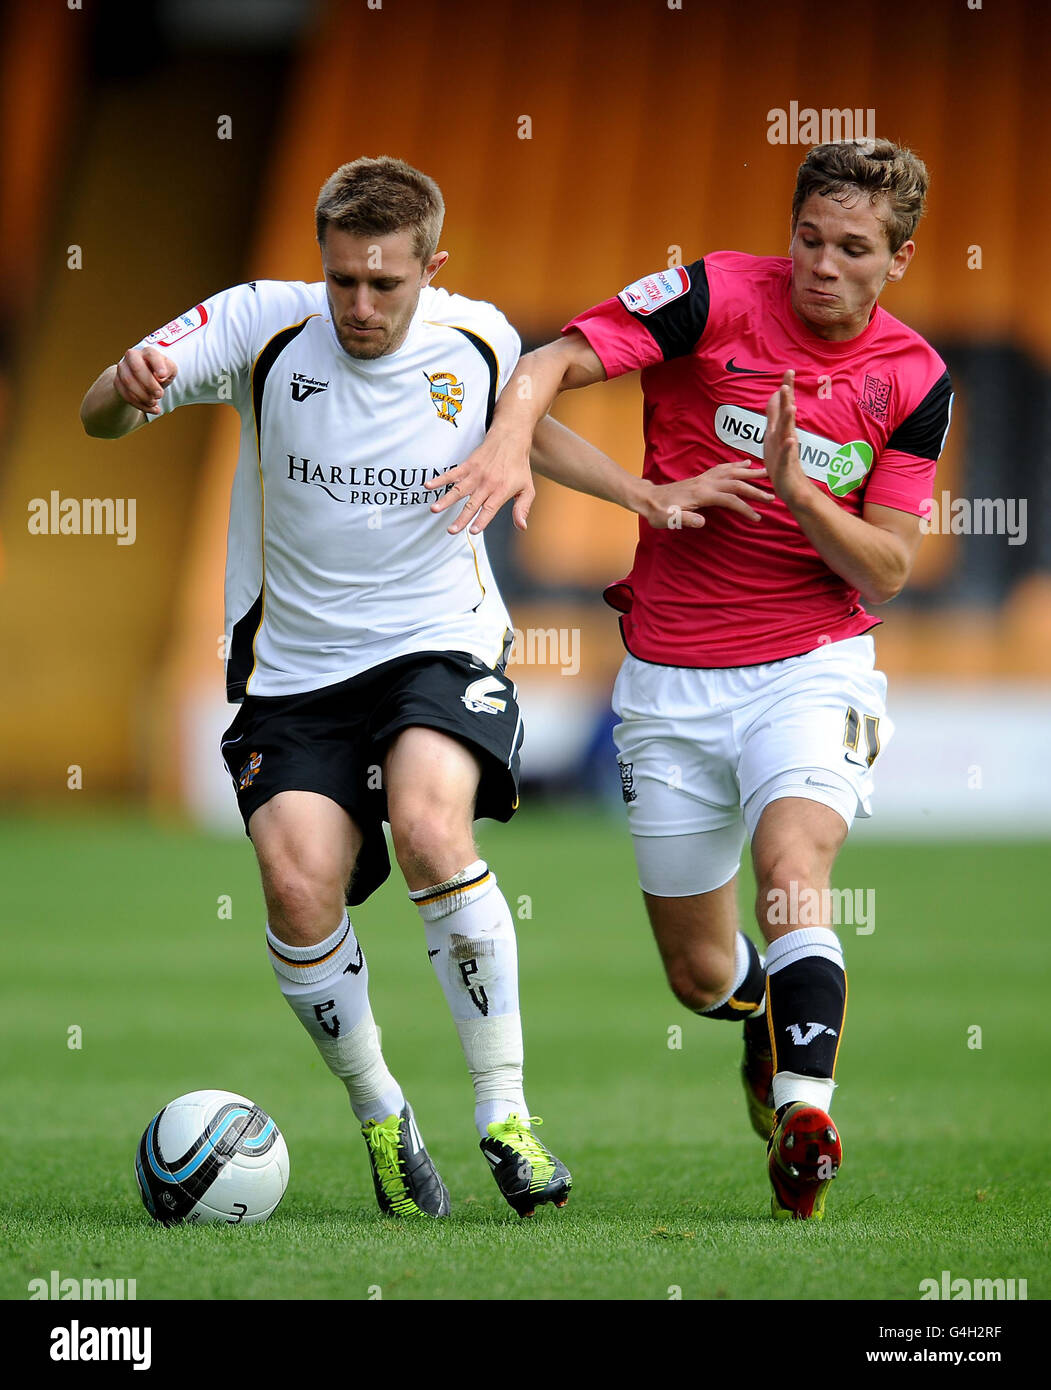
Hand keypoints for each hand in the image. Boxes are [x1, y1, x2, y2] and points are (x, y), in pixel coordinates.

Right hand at [114, 347, 177, 415]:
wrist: (146, 380)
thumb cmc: (161, 373)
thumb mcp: (170, 370)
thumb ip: (169, 370)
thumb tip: (160, 377)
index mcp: (148, 352)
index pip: (151, 354)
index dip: (157, 365)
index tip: (163, 376)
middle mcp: (132, 356)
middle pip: (137, 368)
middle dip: (149, 384)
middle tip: (160, 395)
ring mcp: (122, 368)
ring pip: (129, 382)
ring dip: (143, 396)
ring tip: (154, 402)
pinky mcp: (117, 382)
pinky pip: (125, 394)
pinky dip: (140, 405)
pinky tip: (152, 409)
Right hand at [429, 429, 534, 533]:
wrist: (511, 440)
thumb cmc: (519, 467)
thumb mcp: (527, 489)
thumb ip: (522, 508)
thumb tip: (522, 526)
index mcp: (501, 491)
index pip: (490, 509)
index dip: (481, 520)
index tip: (473, 531)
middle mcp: (487, 484)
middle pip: (472, 504)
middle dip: (461, 518)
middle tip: (451, 530)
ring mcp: (475, 474)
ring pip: (458, 490)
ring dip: (446, 500)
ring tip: (434, 509)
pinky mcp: (467, 466)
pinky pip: (452, 474)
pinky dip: (440, 480)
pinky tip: (429, 486)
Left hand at [639, 459, 769, 528]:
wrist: (648, 499)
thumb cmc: (658, 512)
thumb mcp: (669, 520)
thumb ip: (685, 519)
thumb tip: (702, 521)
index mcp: (701, 493)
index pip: (729, 499)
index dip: (745, 508)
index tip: (757, 517)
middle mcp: (705, 482)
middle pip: (735, 483)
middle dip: (755, 489)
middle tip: (772, 496)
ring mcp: (703, 478)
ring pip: (731, 471)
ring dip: (749, 472)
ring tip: (766, 472)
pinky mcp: (701, 477)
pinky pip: (722, 468)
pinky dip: (735, 465)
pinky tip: (744, 464)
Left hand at [764, 370, 807, 505]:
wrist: (791, 489)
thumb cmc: (782, 462)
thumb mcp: (774, 435)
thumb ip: (775, 416)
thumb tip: (775, 396)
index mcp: (781, 430)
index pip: (783, 406)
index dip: (786, 389)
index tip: (790, 371)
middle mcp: (785, 437)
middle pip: (786, 414)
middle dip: (787, 397)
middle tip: (788, 379)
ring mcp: (786, 451)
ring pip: (787, 433)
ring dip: (788, 419)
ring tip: (791, 405)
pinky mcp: (785, 466)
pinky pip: (786, 456)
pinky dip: (789, 448)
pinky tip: (791, 440)